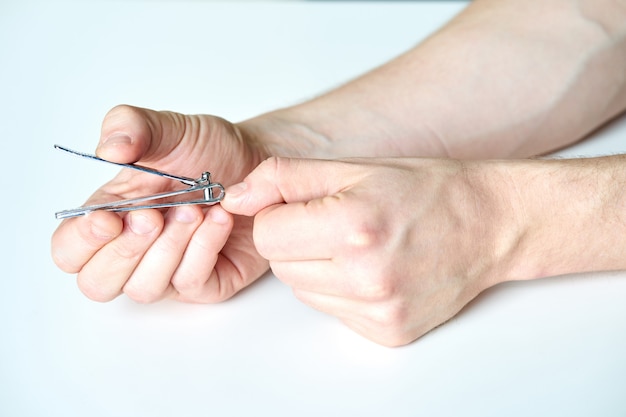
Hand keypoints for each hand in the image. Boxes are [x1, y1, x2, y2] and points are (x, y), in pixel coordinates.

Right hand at [51, 105, 269, 302]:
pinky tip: (219, 218)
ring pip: (144, 288)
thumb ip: (132, 127)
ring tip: (195, 209)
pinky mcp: (206, 281)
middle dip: (124, 252)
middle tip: (153, 216)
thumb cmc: (209, 150)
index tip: (107, 219)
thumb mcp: (169, 128)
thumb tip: (108, 149)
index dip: (80, 242)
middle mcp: (135, 250)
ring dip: (168, 249)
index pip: (70, 251)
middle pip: (98, 283)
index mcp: (111, 216)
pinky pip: (191, 283)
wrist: (257, 161)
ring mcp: (169, 271)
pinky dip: (203, 249)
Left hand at [222, 157, 513, 345]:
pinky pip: (333, 311)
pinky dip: (341, 291)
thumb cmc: (426, 190)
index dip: (279, 215)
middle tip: (338, 223)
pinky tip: (375, 270)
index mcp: (354, 226)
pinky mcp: (388, 333)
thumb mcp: (353, 167)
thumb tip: (234, 197)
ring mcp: (379, 311)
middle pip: (281, 266)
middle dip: (296, 242)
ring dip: (317, 268)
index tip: (306, 206)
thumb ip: (284, 178)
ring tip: (359, 246)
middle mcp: (366, 277)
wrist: (490, 224)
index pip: (266, 234)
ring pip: (302, 291)